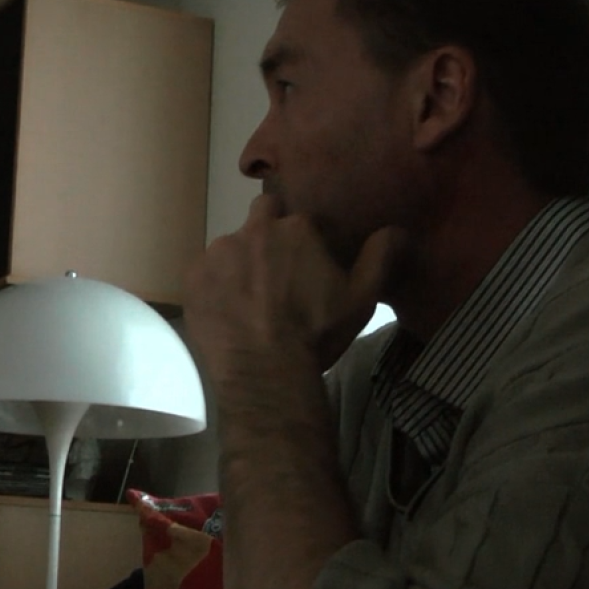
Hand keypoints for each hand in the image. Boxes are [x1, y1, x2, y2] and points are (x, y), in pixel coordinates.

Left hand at [184, 194, 396, 396]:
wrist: (266, 372)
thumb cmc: (317, 334)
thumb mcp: (362, 298)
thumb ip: (379, 257)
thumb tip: (396, 228)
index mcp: (296, 228)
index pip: (296, 218)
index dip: (300, 240)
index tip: (302, 265)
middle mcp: (253, 229)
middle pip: (260, 216)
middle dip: (265, 235)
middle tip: (273, 274)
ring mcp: (218, 252)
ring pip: (229, 247)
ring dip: (238, 263)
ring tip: (247, 300)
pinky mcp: (192, 277)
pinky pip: (204, 273)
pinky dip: (213, 286)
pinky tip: (225, 312)